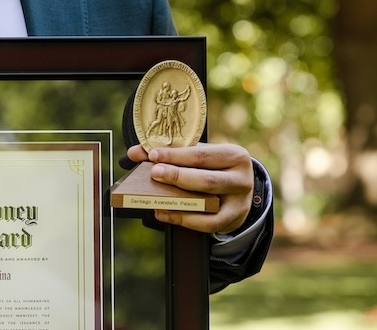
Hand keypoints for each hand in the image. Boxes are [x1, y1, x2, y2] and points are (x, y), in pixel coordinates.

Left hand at [126, 143, 253, 234]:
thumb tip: (135, 153)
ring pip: (208, 204)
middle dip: (177, 176)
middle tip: (154, 173)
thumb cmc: (214, 167)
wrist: (239, 189)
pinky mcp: (234, 220)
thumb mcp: (198, 155)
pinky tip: (163, 213)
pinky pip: (208, 224)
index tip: (152, 155)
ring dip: (178, 202)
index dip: (176, 155)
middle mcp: (241, 179)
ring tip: (154, 198)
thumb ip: (170, 153)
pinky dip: (183, 220)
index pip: (202, 155)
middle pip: (207, 180)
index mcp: (233, 155)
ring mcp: (239, 202)